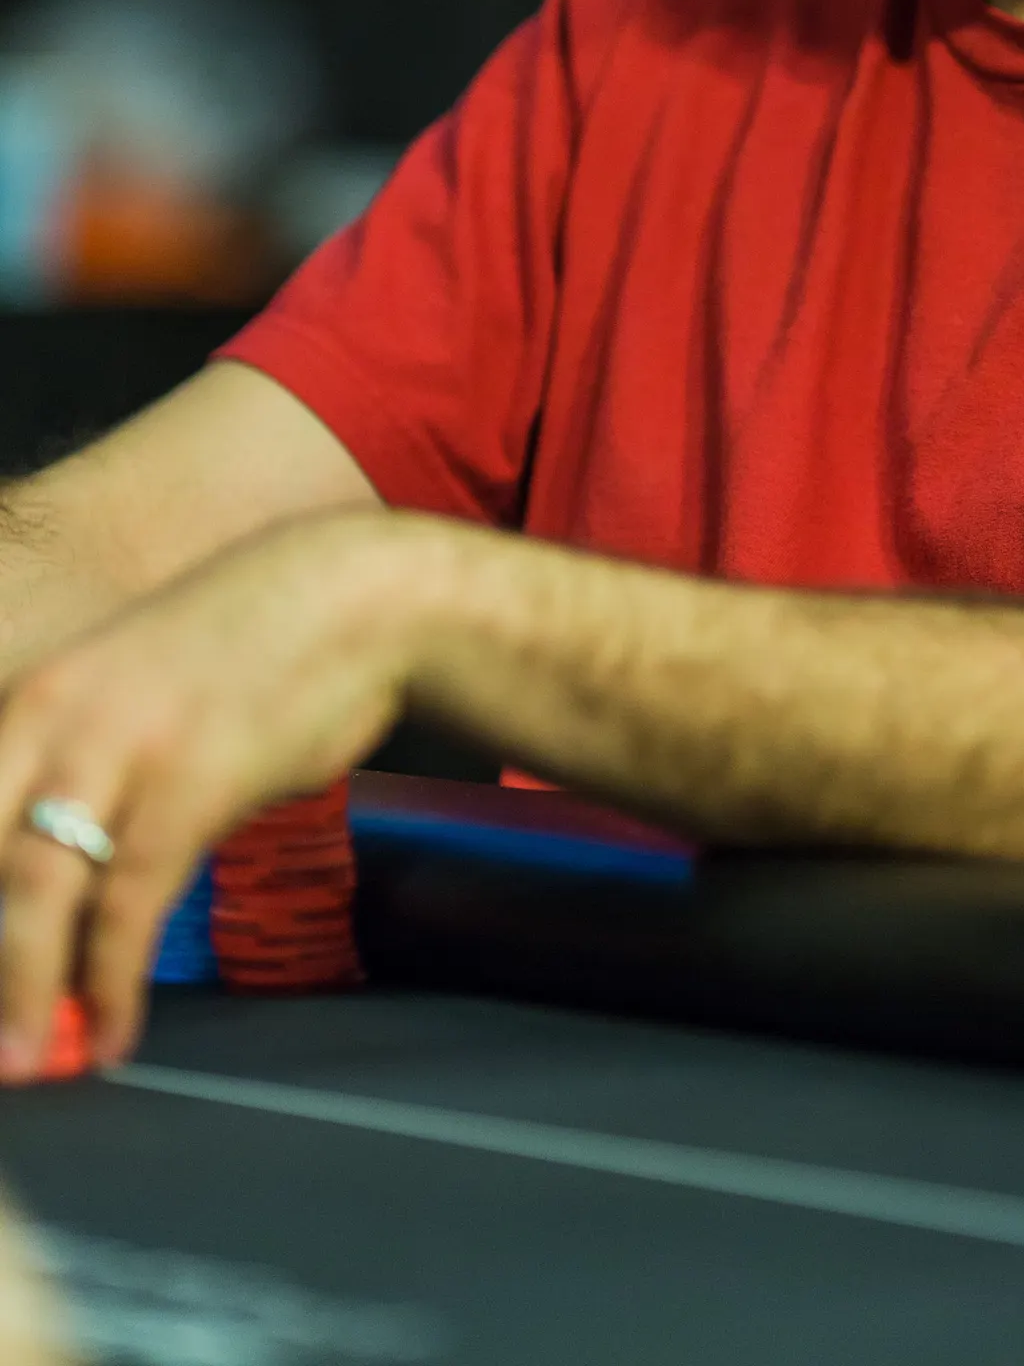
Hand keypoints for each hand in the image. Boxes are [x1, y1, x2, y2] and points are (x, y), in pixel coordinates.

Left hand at [0, 508, 423, 1079]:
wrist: (352, 596)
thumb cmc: (247, 651)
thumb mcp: (133, 696)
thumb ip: (85, 775)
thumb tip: (54, 893)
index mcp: (30, 699)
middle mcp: (50, 716)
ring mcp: (118, 747)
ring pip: (34, 893)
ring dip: (23, 991)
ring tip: (25, 1065)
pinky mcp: (188, 782)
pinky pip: (128, 905)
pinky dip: (112, 982)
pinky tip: (113, 1032)